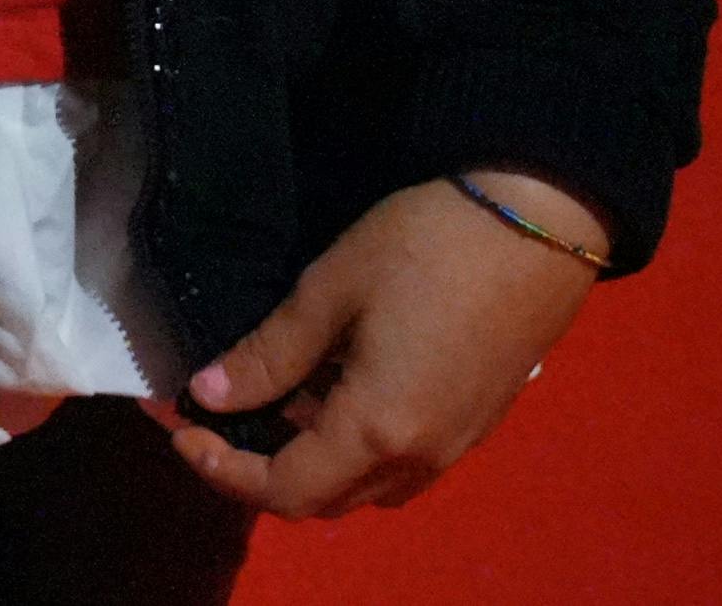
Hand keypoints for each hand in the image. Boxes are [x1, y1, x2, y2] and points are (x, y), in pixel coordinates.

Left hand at [156, 172, 604, 516]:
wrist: (539, 221)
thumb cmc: (426, 245)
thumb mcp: (331, 289)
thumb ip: (269, 353)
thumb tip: (208, 396)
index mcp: (378, 430)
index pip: (286, 491)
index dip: (225, 472)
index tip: (182, 431)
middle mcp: (421, 457)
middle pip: (329, 500)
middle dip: (264, 472)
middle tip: (217, 421)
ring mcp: (458, 444)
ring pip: (369, 485)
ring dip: (314, 460)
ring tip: (274, 398)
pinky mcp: (479, 420)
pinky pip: (405, 462)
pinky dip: (358, 446)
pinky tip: (335, 387)